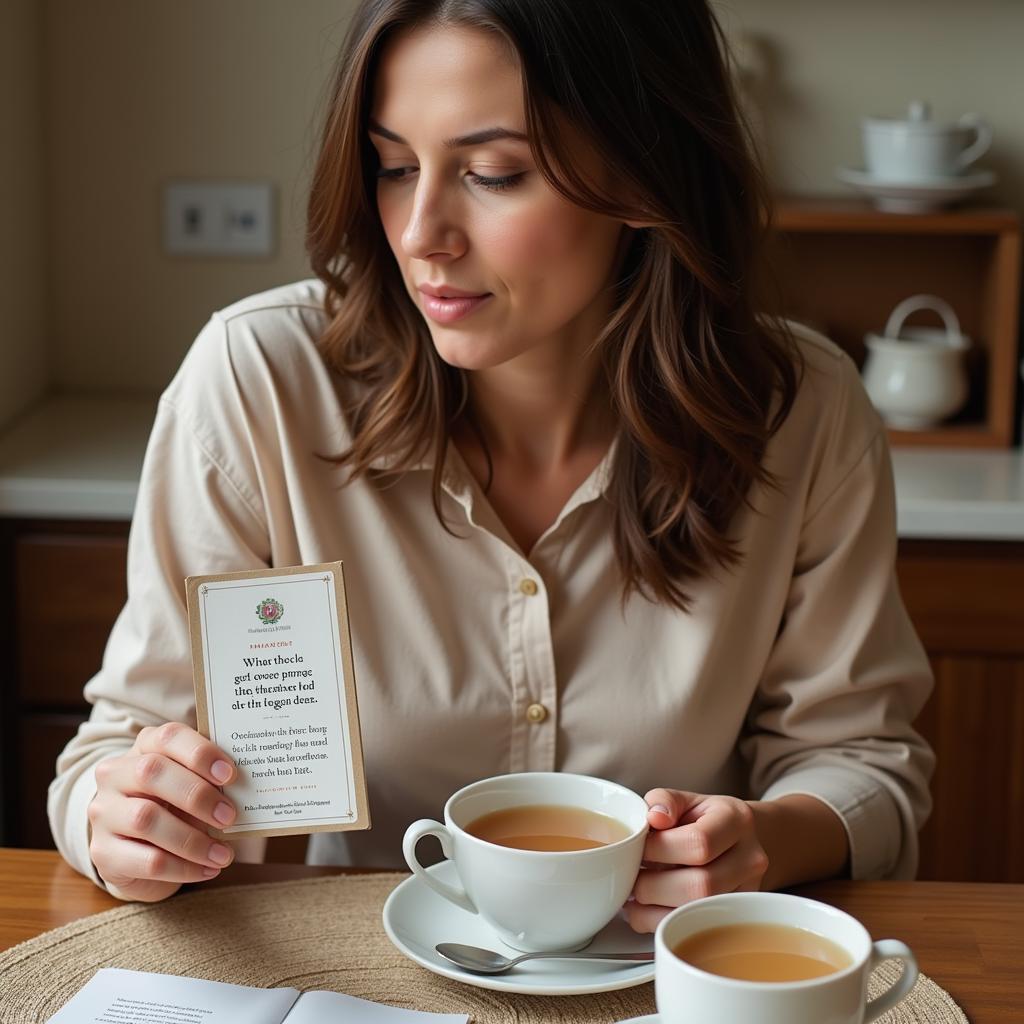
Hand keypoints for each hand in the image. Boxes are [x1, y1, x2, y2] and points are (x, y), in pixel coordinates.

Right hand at [88, 722, 238, 901]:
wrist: (135, 849)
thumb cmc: (175, 806)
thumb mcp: (192, 786)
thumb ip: (212, 781)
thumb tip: (248, 790)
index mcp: (143, 747)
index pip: (167, 737)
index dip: (199, 753)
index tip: (229, 774)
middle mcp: (115, 774)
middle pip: (151, 772)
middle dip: (196, 795)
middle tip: (229, 816)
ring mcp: (103, 813)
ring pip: (145, 819)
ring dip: (192, 839)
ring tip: (224, 853)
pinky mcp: (103, 853)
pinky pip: (146, 860)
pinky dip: (183, 867)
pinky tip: (208, 869)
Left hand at [624, 788, 768, 932]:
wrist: (742, 838)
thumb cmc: (705, 817)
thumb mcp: (685, 799)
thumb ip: (663, 801)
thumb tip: (654, 817)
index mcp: (735, 820)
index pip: (698, 842)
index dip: (660, 849)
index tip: (638, 848)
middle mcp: (749, 858)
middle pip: (700, 885)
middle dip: (653, 885)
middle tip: (631, 876)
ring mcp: (747, 892)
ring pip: (698, 913)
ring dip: (653, 909)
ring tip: (634, 895)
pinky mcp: (735, 916)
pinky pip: (695, 929)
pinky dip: (661, 923)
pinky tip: (645, 910)